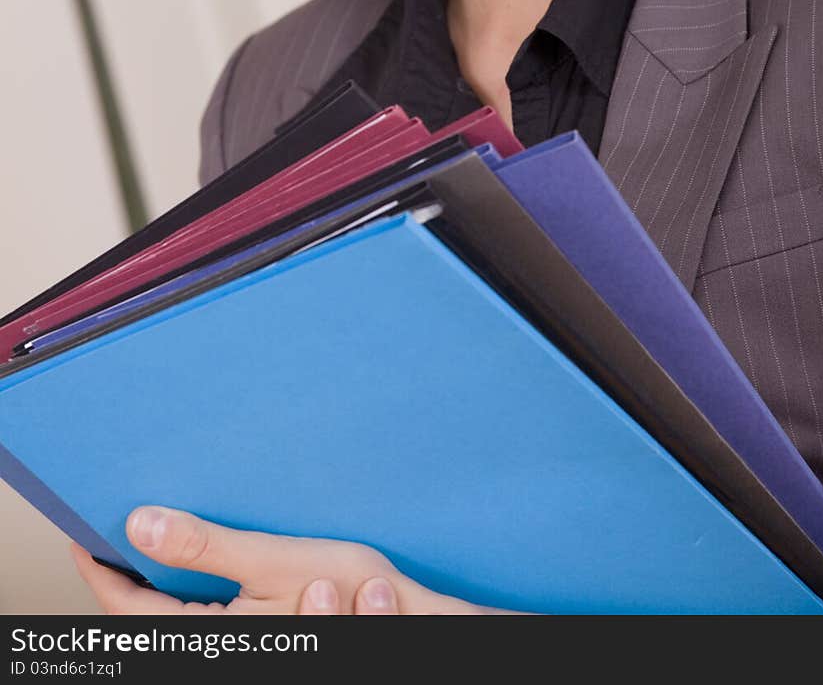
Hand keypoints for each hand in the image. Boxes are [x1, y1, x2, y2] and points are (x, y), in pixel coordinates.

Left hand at [70, 506, 509, 614]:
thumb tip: (140, 522)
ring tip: (148, 524)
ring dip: (157, 569)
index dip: (98, 562)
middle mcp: (213, 642)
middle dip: (123, 563)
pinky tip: (199, 545)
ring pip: (171, 606)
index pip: (124, 604)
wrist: (407, 616)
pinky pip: (202, 605)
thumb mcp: (273, 559)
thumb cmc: (350, 592)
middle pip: (140, 608)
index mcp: (204, 636)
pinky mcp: (254, 625)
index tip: (81, 523)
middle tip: (110, 514)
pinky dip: (191, 574)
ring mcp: (234, 636)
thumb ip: (205, 546)